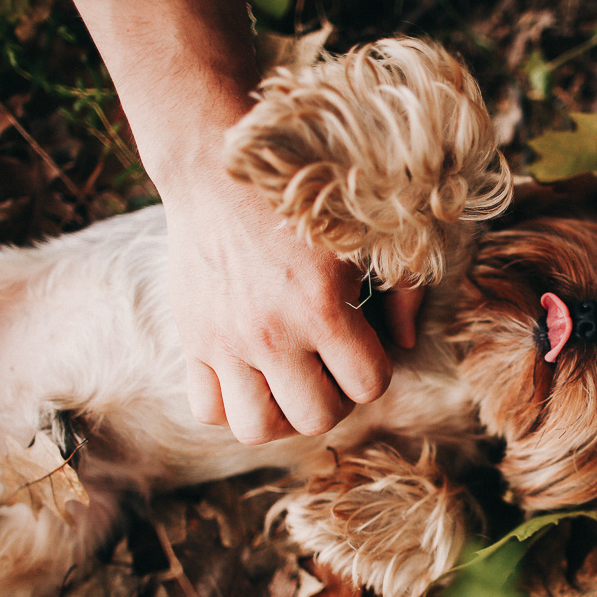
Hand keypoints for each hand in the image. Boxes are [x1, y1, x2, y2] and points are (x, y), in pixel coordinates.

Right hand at [163, 172, 407, 443]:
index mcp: (322, 307)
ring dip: (281, 414)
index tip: (364, 345)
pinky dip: (231, 404)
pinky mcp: (191, 339)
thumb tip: (405, 343)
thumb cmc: (304, 201)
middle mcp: (271, 333)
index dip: (374, 370)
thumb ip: (402, 288)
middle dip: (333, 399)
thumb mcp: (367, 233)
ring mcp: (225, 341)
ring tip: (290, 382)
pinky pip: (207, 409)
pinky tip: (250, 375)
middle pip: (316, 418)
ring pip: (256, 428)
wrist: (217, 168)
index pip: (368, 385)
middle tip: (329, 367)